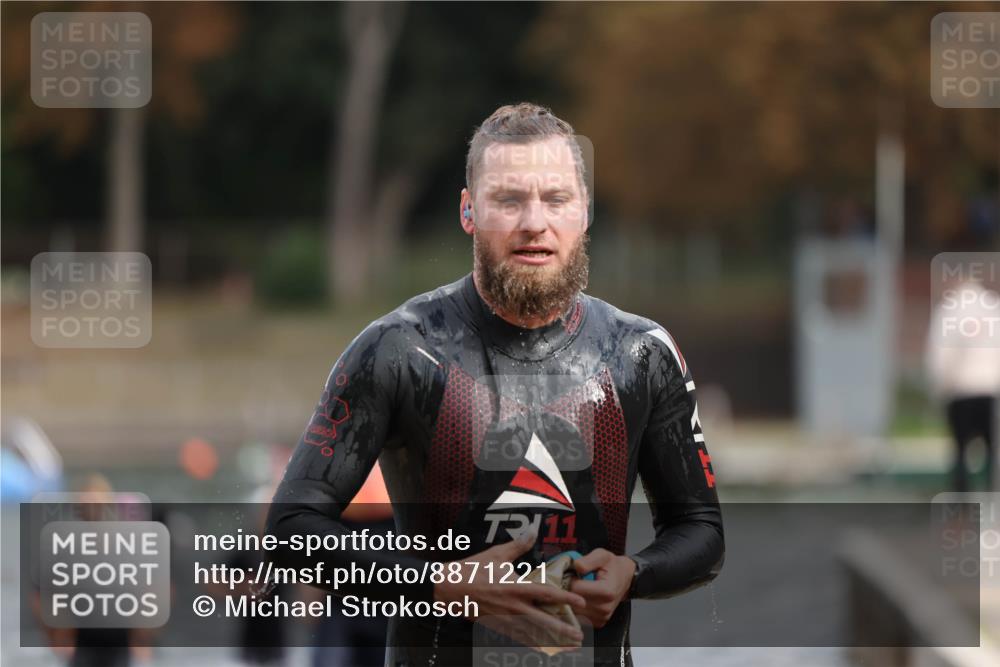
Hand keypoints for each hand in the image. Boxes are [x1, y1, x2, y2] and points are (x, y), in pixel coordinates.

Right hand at [434, 531, 586, 647]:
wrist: (449, 588)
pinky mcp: (496, 625)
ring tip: (567, 646)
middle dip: (562, 629)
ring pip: (532, 633)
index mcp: (515, 587)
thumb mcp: (497, 555)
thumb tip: (532, 531)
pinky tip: (541, 647)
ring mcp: (505, 619)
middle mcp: (513, 606)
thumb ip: (518, 546)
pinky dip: (531, 643)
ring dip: (551, 640)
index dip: (565, 599)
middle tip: (579, 635)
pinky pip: (517, 637)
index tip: (580, 603)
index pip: (546, 594)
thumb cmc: (473, 570)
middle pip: (543, 621)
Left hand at [568, 549, 635, 627]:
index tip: (573, 575)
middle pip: (573, 602)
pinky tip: (581, 598)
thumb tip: (576, 566)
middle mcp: (605, 607)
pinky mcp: (598, 622)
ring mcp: (602, 617)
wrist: (625, 578)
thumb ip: (588, 560)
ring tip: (578, 589)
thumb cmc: (612, 566)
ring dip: (572, 600)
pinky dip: (577, 608)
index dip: (570, 580)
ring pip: (574, 611)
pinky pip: (580, 617)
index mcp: (606, 591)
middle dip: (569, 591)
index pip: (576, 589)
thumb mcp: (602, 556)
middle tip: (573, 581)